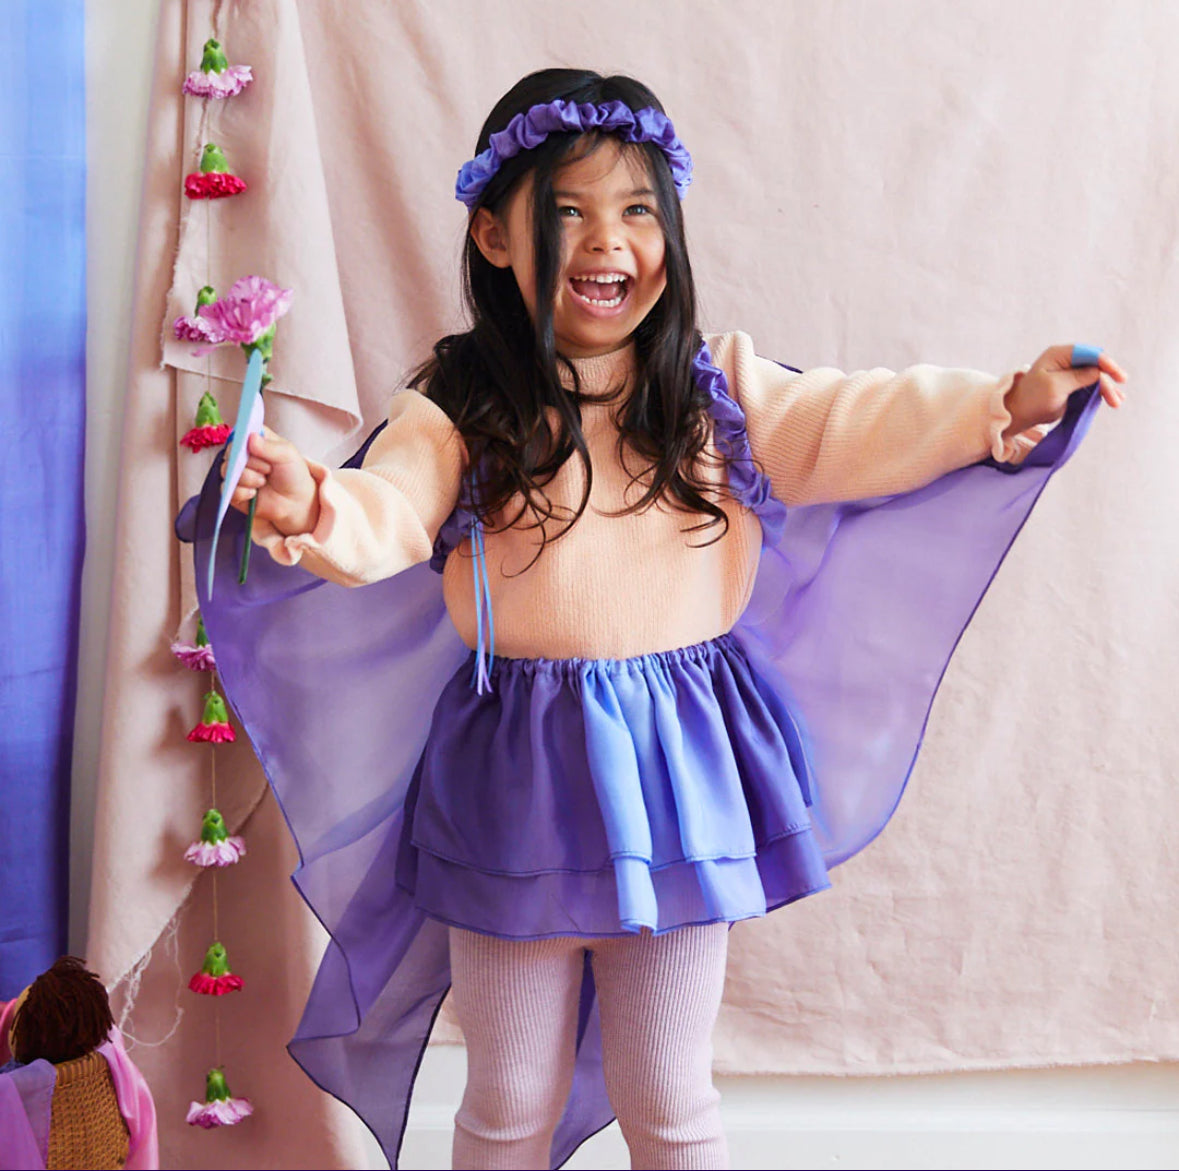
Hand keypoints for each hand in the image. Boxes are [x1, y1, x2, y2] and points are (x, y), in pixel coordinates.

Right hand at [224, 426, 319, 534]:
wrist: (295, 501)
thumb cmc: (292, 474)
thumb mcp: (288, 456)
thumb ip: (270, 447)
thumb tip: (250, 437)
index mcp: (255, 438)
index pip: (240, 431)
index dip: (244, 440)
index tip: (253, 447)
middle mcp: (242, 453)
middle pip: (231, 451)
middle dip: (252, 463)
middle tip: (268, 469)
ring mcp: (235, 471)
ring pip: (227, 470)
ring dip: (248, 478)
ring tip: (263, 481)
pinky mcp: (232, 489)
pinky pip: (227, 489)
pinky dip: (243, 493)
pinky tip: (254, 494)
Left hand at [1004, 345, 1127, 435]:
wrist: (1019, 413)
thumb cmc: (1033, 398)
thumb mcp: (1055, 387)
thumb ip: (1078, 377)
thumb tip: (1098, 372)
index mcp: (1059, 355)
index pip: (1089, 354)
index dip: (1106, 363)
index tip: (1118, 376)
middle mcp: (1067, 360)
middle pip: (1095, 366)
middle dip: (1107, 381)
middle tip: (1116, 399)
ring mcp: (1070, 372)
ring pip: (1096, 377)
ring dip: (1108, 389)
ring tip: (1117, 402)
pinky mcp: (1073, 385)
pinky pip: (1092, 386)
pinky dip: (1102, 392)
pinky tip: (1115, 398)